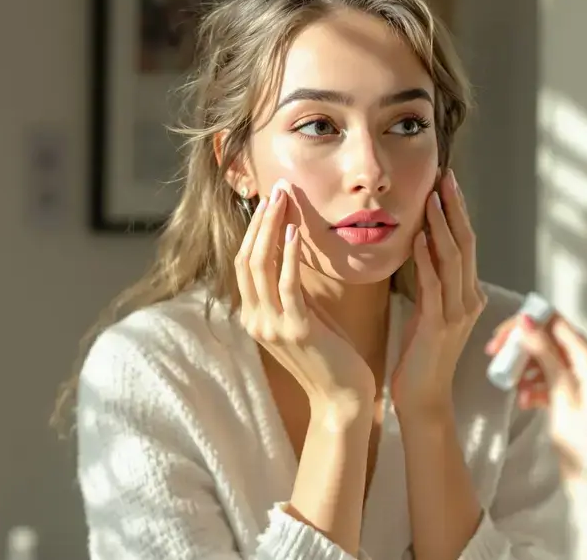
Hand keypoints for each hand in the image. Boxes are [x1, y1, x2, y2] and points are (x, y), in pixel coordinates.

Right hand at [236, 180, 376, 407]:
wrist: (343, 397)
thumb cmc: (330, 355)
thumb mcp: (305, 316)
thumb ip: (293, 290)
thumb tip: (293, 252)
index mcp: (255, 316)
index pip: (244, 263)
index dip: (254, 229)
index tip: (270, 200)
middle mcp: (255, 320)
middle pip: (245, 259)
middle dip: (259, 221)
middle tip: (275, 190)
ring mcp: (272, 327)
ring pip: (259, 266)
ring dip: (271, 228)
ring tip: (283, 200)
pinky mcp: (295, 329)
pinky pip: (287, 284)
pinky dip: (287, 255)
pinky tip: (294, 232)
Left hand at [391, 170, 486, 414]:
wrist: (423, 398)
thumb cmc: (421, 356)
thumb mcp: (429, 310)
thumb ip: (431, 280)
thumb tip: (422, 244)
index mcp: (470, 294)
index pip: (467, 243)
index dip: (457, 212)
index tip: (446, 183)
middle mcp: (470, 299)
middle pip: (467, 243)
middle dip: (454, 208)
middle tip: (445, 177)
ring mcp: (458, 313)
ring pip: (454, 259)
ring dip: (441, 226)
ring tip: (431, 198)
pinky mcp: (439, 325)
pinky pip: (434, 285)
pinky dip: (426, 259)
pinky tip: (417, 239)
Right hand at [486, 311, 586, 481]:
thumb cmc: (584, 434)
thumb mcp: (562, 391)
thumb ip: (545, 354)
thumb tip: (526, 320)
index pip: (554, 322)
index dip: (525, 324)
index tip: (501, 339)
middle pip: (547, 339)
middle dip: (521, 348)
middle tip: (496, 358)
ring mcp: (580, 379)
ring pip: (544, 359)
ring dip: (525, 369)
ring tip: (514, 389)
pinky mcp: (572, 395)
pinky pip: (548, 380)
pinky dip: (533, 387)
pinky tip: (525, 402)